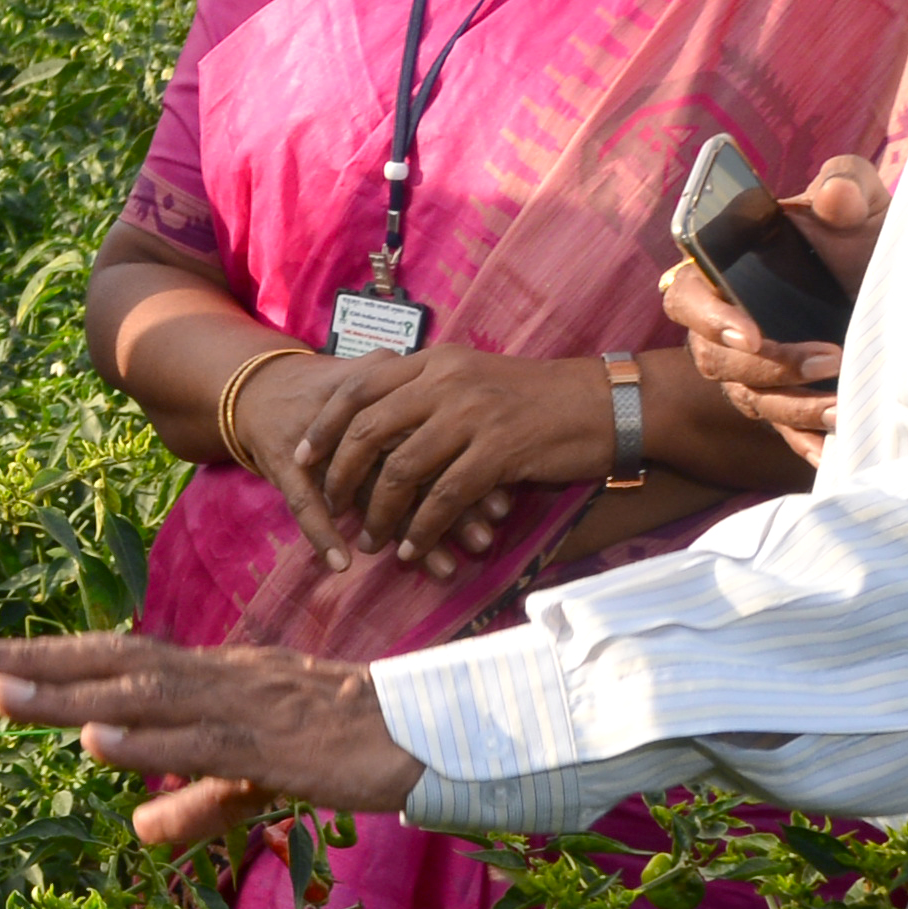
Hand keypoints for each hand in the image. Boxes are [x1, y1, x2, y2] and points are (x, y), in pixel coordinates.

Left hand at [0, 623, 426, 853]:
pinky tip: (96, 738)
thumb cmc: (346, 747)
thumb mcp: (256, 780)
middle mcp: (215, 680)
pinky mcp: (275, 745)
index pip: (115, 661)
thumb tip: (136, 831)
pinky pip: (202, 742)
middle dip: (30, 663)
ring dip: (67, 693)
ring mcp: (244, 707)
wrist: (434, 735)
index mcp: (209, 681)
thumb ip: (196, 801)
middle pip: (111, 664)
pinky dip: (147, 739)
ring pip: (142, 695)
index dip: (46, 660)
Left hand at [276, 351, 621, 567]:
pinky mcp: (499, 449)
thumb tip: (381, 423)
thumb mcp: (475, 377)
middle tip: (329, 506)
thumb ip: (430, 391)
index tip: (303, 456)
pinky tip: (413, 547)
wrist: (604, 404)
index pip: (359, 386)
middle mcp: (446, 382)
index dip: (324, 424)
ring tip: (372, 539)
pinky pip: (444, 497)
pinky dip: (423, 528)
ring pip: (402, 469)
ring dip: (380, 512)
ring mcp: (472, 414)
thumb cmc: (537, 398)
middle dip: (339, 474)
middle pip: (368, 429)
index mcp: (435, 361)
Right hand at [653, 151, 888, 471]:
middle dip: (768, 367)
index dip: (708, 318)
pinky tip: (830, 450)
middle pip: (715, 360)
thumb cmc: (866, 239)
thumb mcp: (864, 205)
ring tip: (845, 405)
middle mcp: (729, 326)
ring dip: (795, 406)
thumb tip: (831, 196)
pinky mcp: (786, 401)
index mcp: (727, 272)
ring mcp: (754, 369)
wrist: (900, 284)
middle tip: (826, 359)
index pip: (686, 295)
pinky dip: (804, 443)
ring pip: (751, 399)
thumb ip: (847, 182)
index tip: (750, 332)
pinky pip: (783, 431)